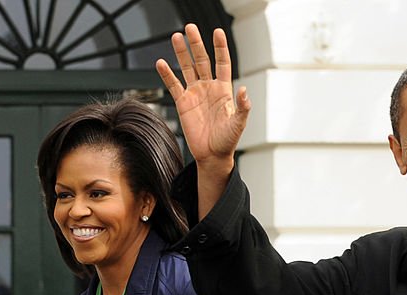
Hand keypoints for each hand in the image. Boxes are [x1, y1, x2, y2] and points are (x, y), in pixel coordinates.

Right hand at [155, 24, 248, 171]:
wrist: (212, 155)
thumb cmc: (228, 141)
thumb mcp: (238, 124)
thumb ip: (242, 107)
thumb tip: (245, 90)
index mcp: (223, 90)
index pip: (222, 63)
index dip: (220, 47)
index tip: (217, 32)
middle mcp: (208, 88)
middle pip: (202, 60)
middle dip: (196, 44)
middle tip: (189, 27)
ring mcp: (195, 94)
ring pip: (186, 68)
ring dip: (181, 53)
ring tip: (175, 37)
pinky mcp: (182, 103)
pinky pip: (173, 85)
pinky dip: (167, 74)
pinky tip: (161, 62)